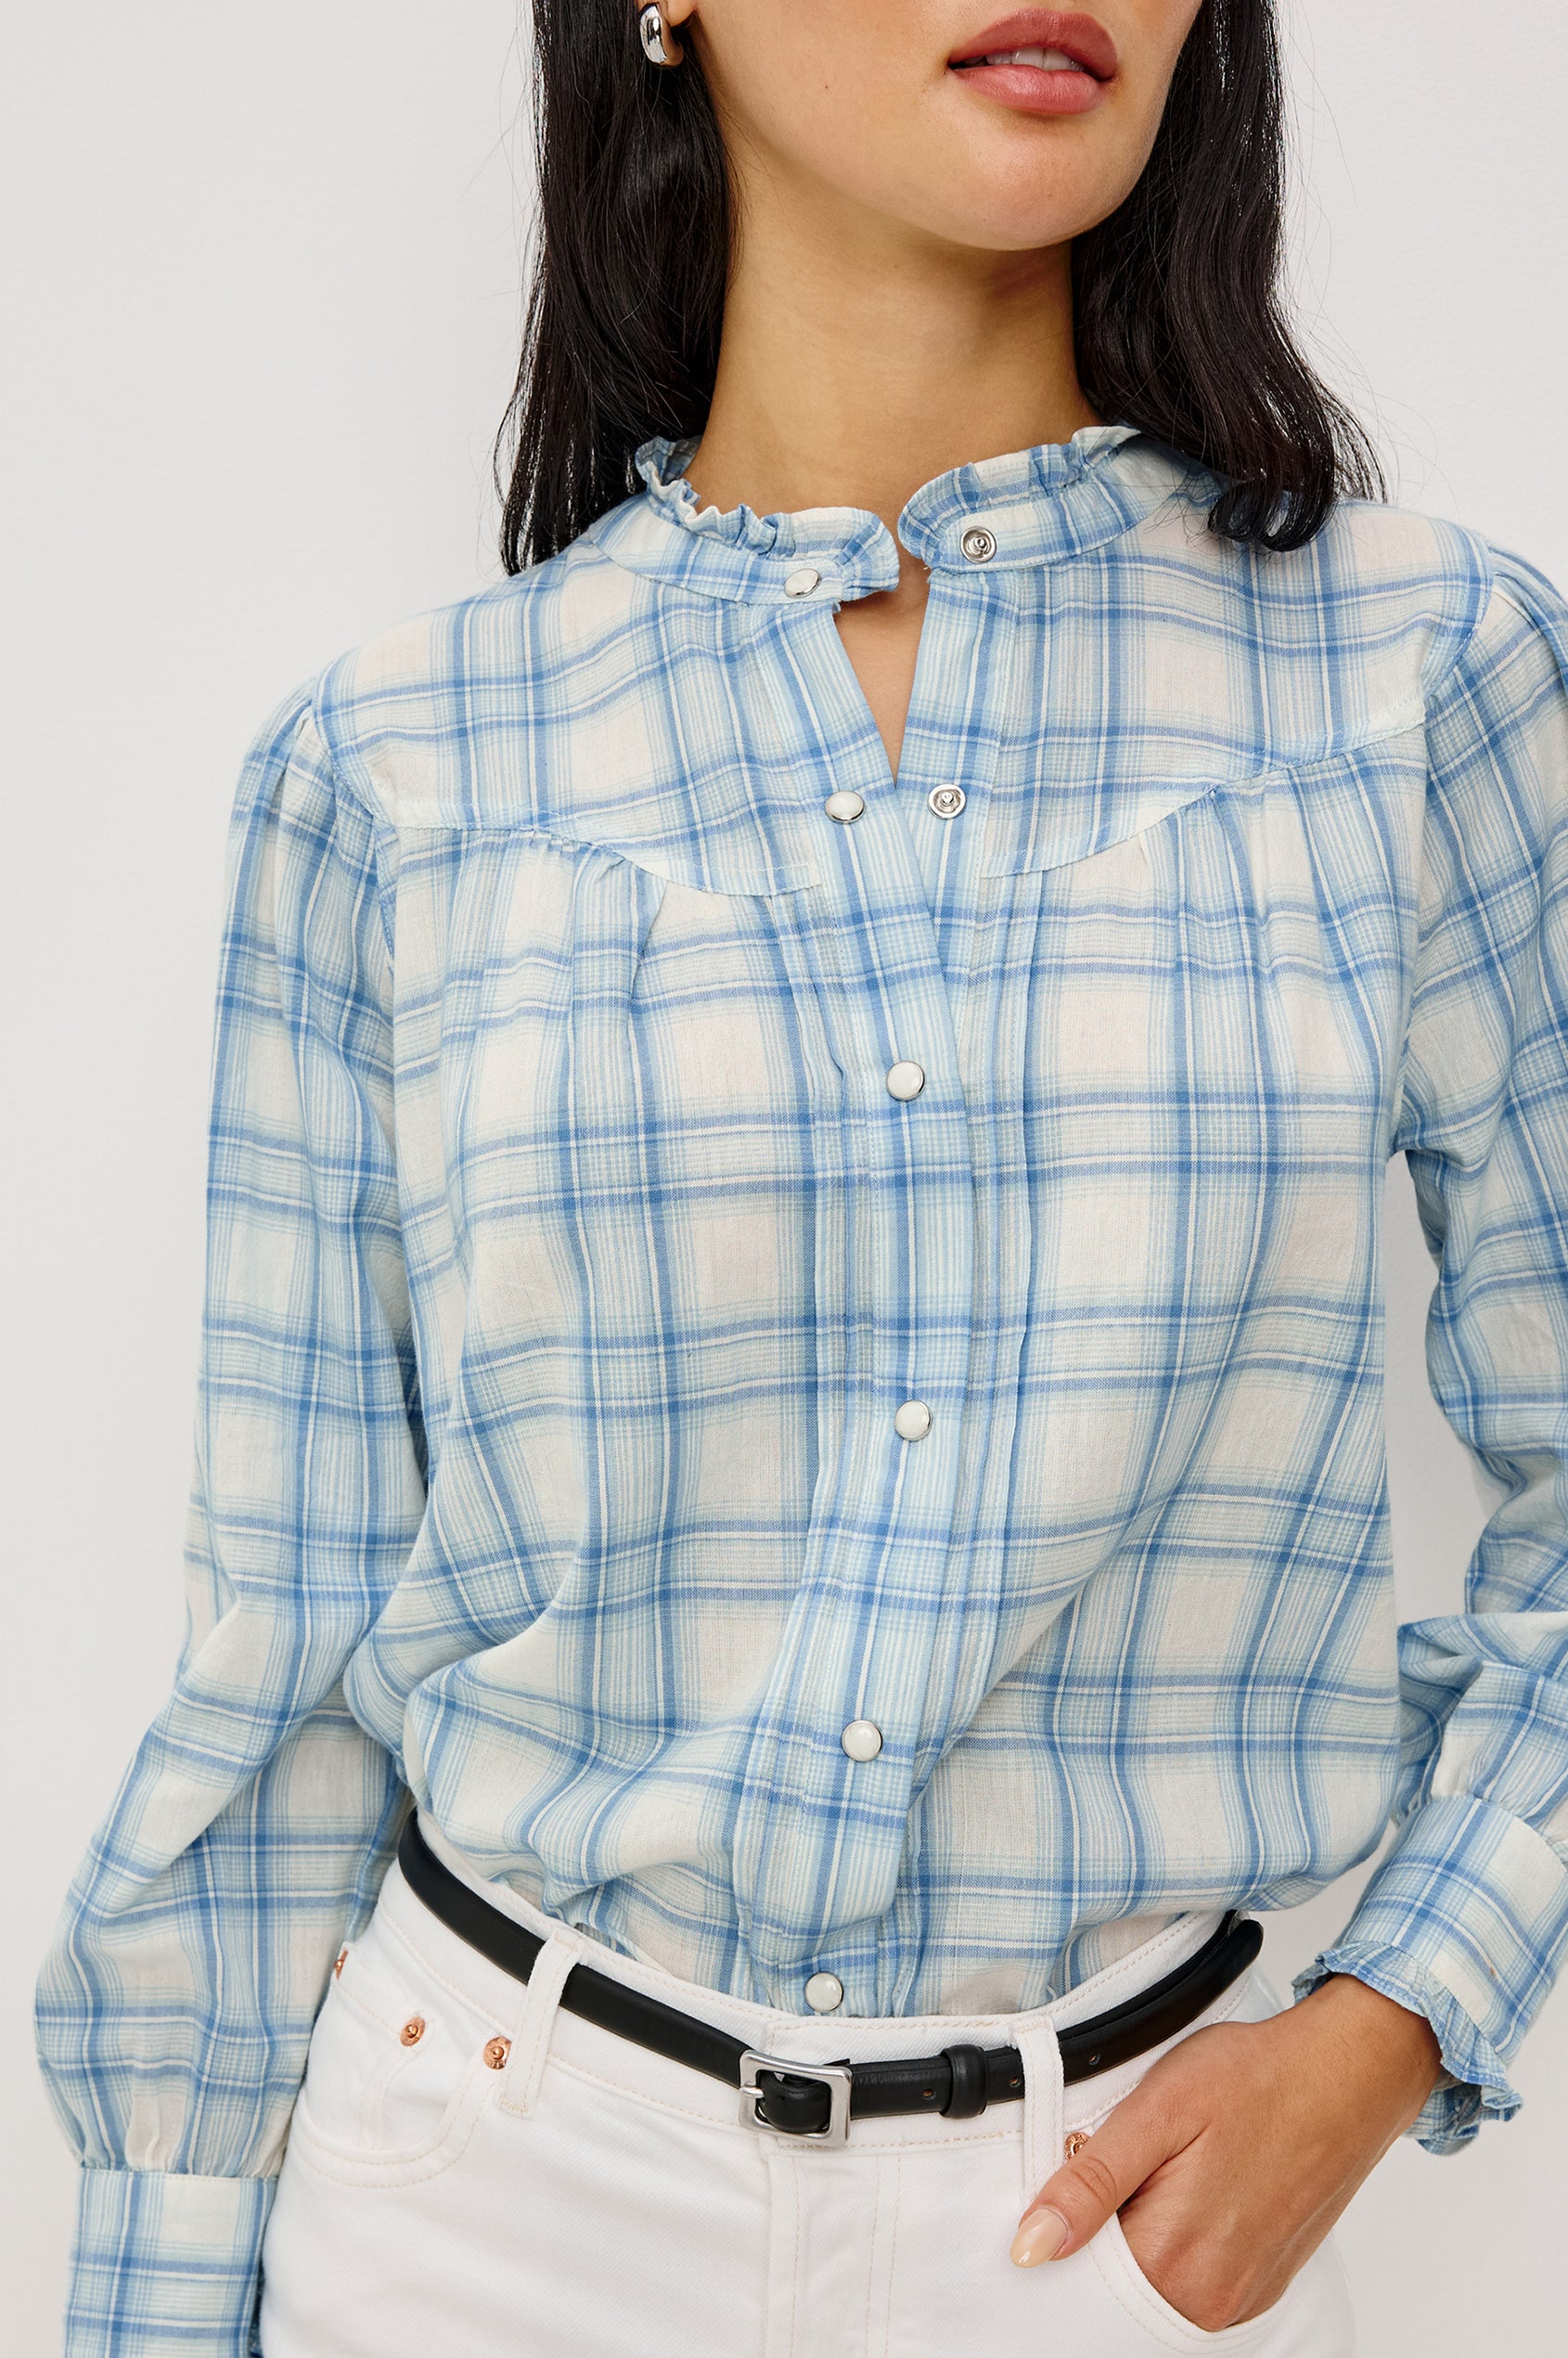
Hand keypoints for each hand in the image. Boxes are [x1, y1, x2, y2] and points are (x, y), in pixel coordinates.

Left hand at [1010, 1973, 1443, 2330]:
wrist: (1346, 2075)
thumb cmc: (1257, 2080)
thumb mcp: (1156, 2112)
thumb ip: (1091, 2185)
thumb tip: (1031, 2246)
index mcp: (1173, 2262)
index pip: (1076, 2278)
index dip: (1060, 2228)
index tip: (1069, 2182)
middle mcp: (1209, 2299)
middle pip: (1114, 2287)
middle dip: (1100, 2234)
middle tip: (1121, 2165)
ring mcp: (1241, 2298)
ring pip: (1154, 2283)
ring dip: (1140, 2234)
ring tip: (1161, 2170)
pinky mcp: (1261, 2285)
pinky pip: (1195, 2281)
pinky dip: (1178, 2242)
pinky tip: (1191, 2187)